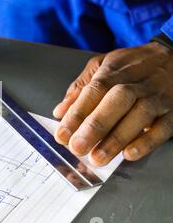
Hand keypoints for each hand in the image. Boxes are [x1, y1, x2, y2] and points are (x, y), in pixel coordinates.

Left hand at [53, 42, 172, 165]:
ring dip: (117, 139)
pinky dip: (147, 141)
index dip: (77, 114)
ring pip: (140, 115)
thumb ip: (80, 88)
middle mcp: (137, 83)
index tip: (62, 135)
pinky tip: (129, 154)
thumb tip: (59, 112)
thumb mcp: (103, 65)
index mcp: (114, 70)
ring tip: (98, 158)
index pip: (94, 90)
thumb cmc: (133, 65)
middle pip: (116, 101)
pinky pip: (164, 126)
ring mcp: (158, 96)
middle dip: (95, 126)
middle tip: (77, 148)